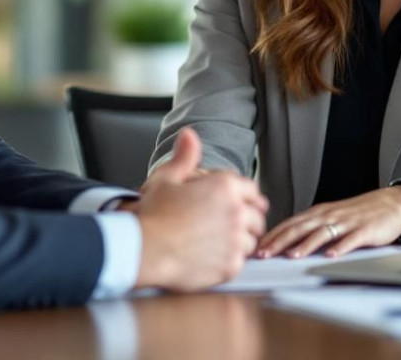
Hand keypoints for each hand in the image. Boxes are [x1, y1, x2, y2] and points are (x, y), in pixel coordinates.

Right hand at [132, 128, 268, 291]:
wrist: (143, 249)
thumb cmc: (152, 214)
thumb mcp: (166, 179)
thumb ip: (185, 157)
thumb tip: (190, 135)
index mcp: (225, 187)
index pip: (252, 190)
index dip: (247, 197)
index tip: (244, 204)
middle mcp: (236, 211)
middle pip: (257, 217)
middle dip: (247, 220)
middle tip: (231, 226)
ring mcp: (236, 240)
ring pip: (251, 241)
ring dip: (241, 241)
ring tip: (221, 243)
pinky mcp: (231, 265)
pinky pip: (241, 262)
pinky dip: (231, 261)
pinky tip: (214, 258)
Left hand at [255, 186, 400, 258]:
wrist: (392, 203)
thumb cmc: (359, 213)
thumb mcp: (332, 217)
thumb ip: (312, 227)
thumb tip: (287, 242)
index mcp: (319, 213)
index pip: (290, 224)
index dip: (273, 235)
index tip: (256, 248)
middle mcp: (330, 215)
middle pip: (300, 228)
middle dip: (280, 241)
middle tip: (264, 254)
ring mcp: (348, 222)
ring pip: (322, 233)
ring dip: (306, 245)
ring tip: (292, 256)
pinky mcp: (366, 230)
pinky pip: (351, 239)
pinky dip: (340, 247)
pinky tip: (330, 256)